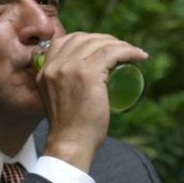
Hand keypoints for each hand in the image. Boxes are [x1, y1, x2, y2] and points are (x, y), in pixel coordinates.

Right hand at [38, 32, 147, 171]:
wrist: (70, 143)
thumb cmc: (69, 129)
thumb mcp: (56, 100)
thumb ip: (60, 89)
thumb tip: (78, 85)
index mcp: (44, 71)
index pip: (63, 41)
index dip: (85, 39)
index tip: (101, 47)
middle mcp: (54, 66)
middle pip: (82, 38)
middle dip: (104, 39)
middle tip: (121, 50)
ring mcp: (70, 68)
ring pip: (99, 43)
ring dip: (120, 44)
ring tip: (133, 53)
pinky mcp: (87, 74)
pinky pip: (112, 52)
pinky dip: (128, 51)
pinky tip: (139, 56)